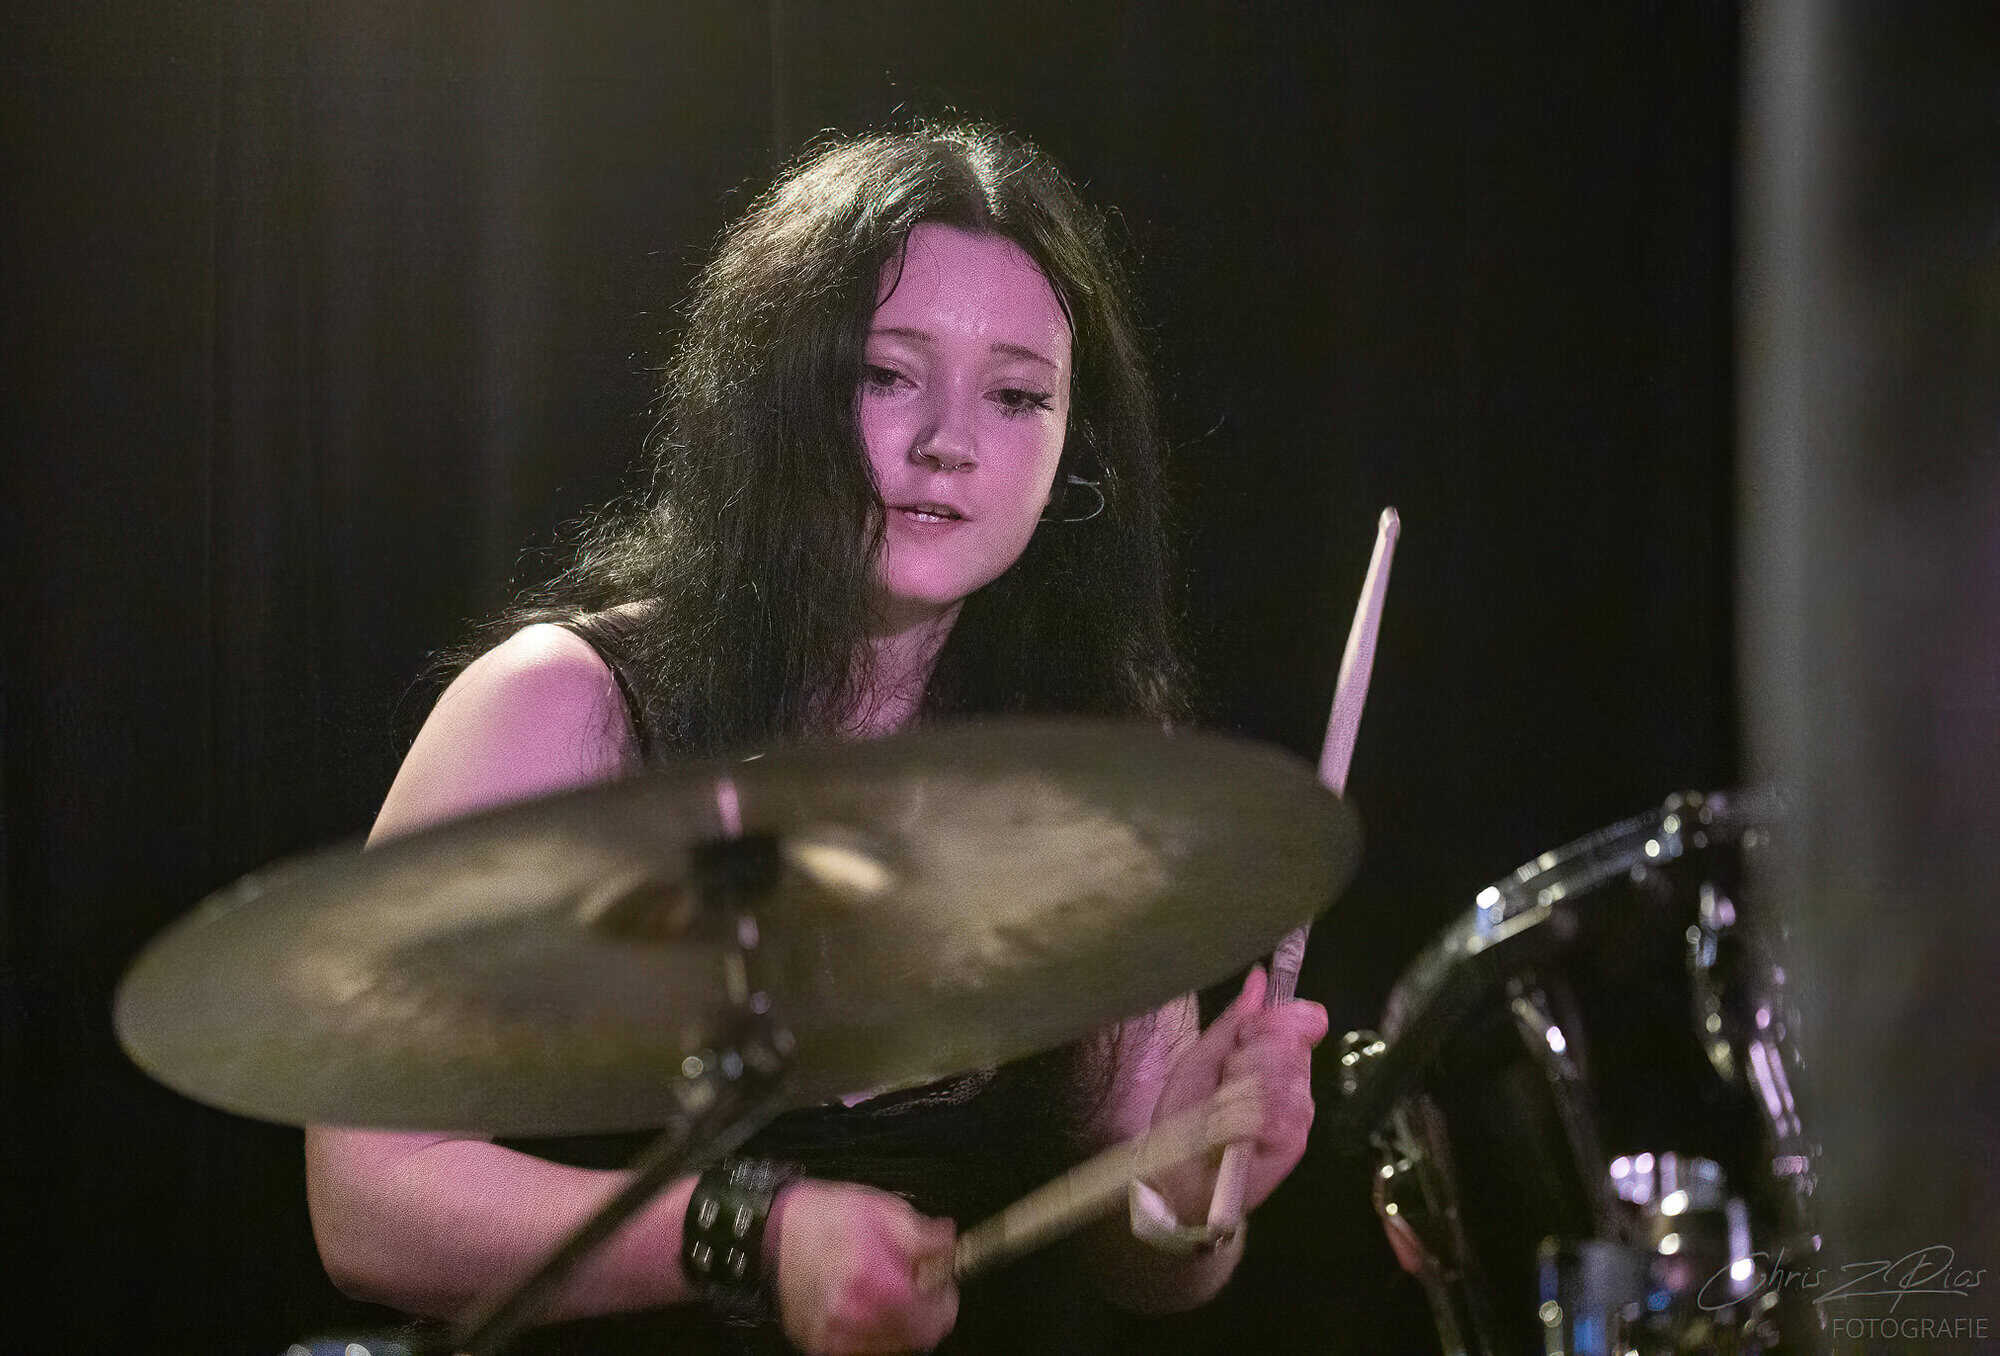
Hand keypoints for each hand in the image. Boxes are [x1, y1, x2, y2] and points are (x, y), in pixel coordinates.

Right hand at [769, 1179, 957, 1354]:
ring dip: (897, 1322)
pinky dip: (871, 1332)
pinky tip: (864, 1305)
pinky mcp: (820, 1344)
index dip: (945, 1296)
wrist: (770, 1230)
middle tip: (912, 1282)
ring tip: (884, 1289)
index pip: (937, 1317)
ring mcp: (835, 1337)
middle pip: (916, 1336)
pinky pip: (861, 1349)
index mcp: (876, 1284)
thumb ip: (925, 1235)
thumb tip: (950, 1247)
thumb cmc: (824, 1218)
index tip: (939, 1281)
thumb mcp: (884, 1209)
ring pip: (891, 1345)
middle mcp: (854, 1318)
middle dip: (921, 1308)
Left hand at [1143, 967, 1327, 1223]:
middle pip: (1290, 1043)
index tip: (1250, 1031)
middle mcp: (1294, 1082)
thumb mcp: (1202, 1058)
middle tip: (1226, 1078)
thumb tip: (1259, 977)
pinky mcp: (1293, 1141)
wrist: (1175, 1174)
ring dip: (1243, 1087)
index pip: (1302, 1019)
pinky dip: (1249, 1116)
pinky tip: (1234, 1131)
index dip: (1279, 1018)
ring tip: (1222, 1108)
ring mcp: (1297, 1112)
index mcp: (1275, 1057)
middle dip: (1250, 1054)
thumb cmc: (1185, 1113)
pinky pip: (1280, 1110)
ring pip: (1283, 1074)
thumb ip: (1233, 1020)